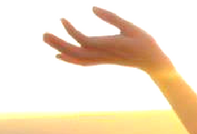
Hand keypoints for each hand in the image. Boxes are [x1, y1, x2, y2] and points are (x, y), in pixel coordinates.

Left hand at [42, 7, 172, 74]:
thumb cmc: (145, 43)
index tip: (61, 19)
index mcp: (110, 46)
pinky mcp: (103, 60)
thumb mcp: (131, 27)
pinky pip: (82, 62)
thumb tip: (91, 8)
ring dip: (60, 49)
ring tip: (46, 38)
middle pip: (76, 52)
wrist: (154, 63)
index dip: (70, 31)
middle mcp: (104, 55)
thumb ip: (112, 17)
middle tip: (43, 34)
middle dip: (59, 43)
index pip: (84, 41)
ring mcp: (103, 60)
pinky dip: (69, 59)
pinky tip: (58, 55)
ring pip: (77, 58)